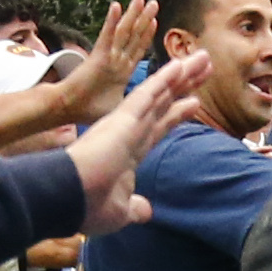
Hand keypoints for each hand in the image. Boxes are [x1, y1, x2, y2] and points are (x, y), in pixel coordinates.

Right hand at [43, 0, 157, 121]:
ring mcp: (108, 56)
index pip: (137, 49)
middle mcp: (116, 60)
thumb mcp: (118, 106)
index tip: (155, 21)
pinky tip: (116, 6)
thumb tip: (143, 109)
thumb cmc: (89, 110)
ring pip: (123, 32)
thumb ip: (131, 102)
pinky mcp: (98, 55)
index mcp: (122, 72)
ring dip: (132, 15)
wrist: (68, 107)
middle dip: (143, 19)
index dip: (146, 36)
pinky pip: (107, 35)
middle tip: (153, 2)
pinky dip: (112, 21)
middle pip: (133, 36)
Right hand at [65, 52, 209, 236]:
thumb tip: (147, 212)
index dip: (176, 114)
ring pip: (159, 94)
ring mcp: (126, 124)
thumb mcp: (121, 211)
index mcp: (128, 153)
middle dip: (184, 87)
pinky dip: (164, 80)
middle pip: (164, 104)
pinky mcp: (122, 119)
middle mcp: (129, 133)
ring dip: (181, 76)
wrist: (68, 199)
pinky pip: (147, 95)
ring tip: (202, 58)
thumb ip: (135, 208)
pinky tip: (180, 66)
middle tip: (203, 67)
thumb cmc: (89, 207)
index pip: (158, 128)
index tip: (193, 102)